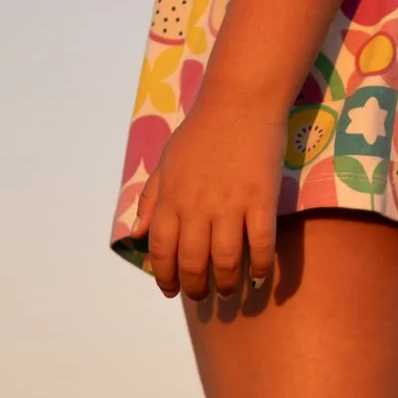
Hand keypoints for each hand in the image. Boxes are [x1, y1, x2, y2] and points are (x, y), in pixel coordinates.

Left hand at [142, 87, 285, 301]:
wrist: (240, 102)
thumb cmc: (201, 131)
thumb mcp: (166, 162)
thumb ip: (151, 200)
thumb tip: (136, 235)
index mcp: (171, 198)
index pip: (161, 251)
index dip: (164, 278)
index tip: (171, 291)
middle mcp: (197, 206)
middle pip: (193, 263)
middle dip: (195, 288)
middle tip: (202, 296)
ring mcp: (231, 204)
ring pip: (226, 260)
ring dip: (226, 284)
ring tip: (228, 291)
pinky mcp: (262, 199)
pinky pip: (261, 244)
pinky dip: (260, 267)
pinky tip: (259, 278)